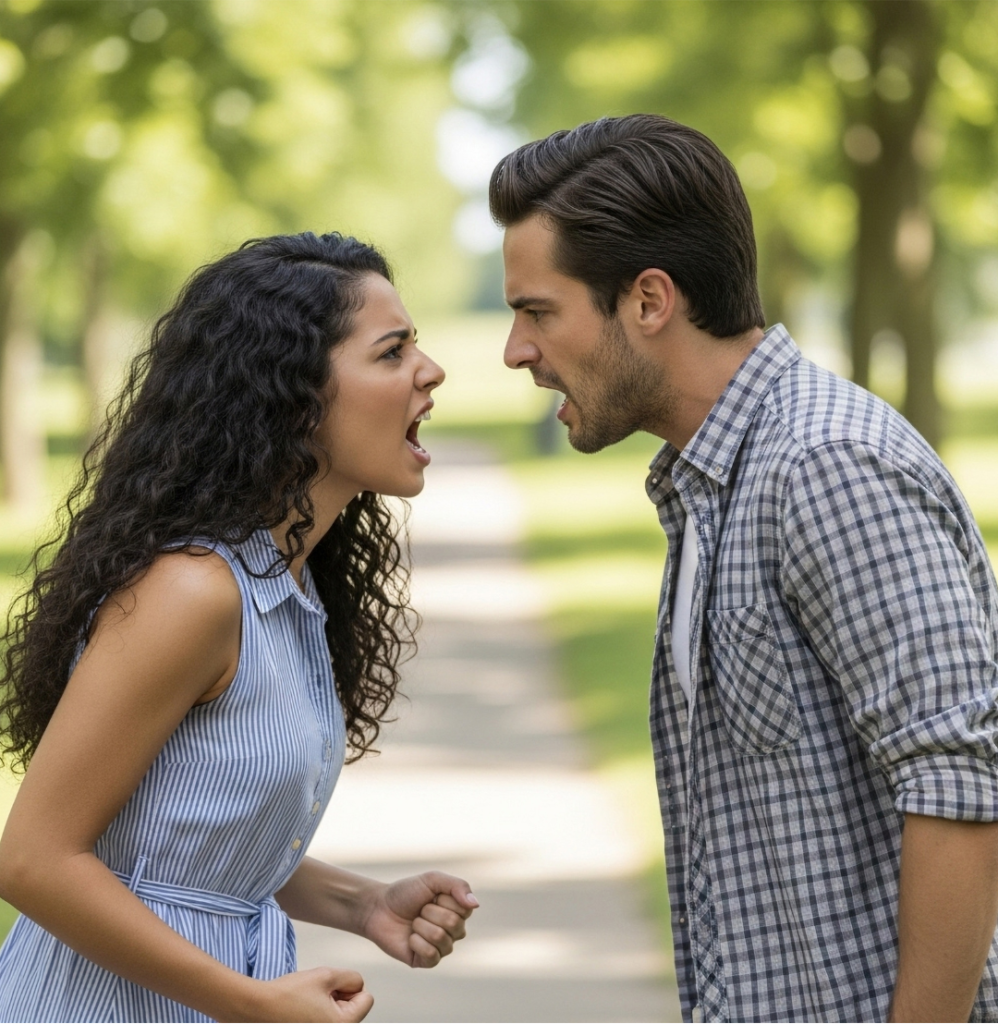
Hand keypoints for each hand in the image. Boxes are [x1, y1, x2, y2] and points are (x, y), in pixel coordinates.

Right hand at [233, 968, 373, 1022]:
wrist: (257, 1008)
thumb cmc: (288, 994)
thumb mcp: (326, 975)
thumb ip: (350, 977)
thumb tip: (357, 985)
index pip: (367, 999)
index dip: (349, 986)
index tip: (330, 987)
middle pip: (353, 1008)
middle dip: (339, 996)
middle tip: (316, 994)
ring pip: (338, 1014)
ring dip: (328, 1004)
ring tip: (308, 1002)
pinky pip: (323, 1020)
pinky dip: (317, 1014)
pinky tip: (302, 1010)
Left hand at [360, 871, 477, 967]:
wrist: (379, 908)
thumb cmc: (406, 893)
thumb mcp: (432, 880)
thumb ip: (457, 886)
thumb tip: (475, 905)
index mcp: (459, 911)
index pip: (464, 909)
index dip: (443, 900)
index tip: (430, 896)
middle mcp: (454, 931)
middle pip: (453, 924)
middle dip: (429, 912)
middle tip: (419, 910)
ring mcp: (442, 947)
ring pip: (440, 938)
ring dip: (421, 926)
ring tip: (413, 923)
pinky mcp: (427, 962)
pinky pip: (431, 955)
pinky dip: (416, 942)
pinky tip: (410, 938)